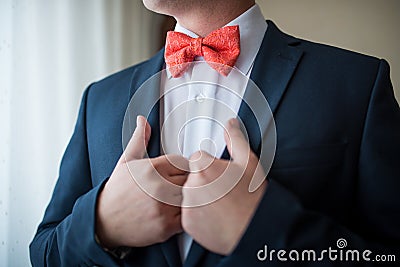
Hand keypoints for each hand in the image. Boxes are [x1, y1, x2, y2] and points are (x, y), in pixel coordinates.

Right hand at [96, 116, 188, 248]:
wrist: (104, 221)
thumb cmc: (117, 191)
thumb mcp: (126, 161)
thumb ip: (139, 139)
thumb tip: (142, 120)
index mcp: (153, 167)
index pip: (184, 161)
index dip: (183, 167)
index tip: (178, 173)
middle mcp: (160, 186)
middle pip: (190, 179)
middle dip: (187, 182)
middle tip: (178, 187)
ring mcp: (164, 206)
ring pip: (192, 198)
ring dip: (189, 199)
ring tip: (177, 199)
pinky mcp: (166, 225)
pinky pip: (188, 217)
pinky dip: (185, 215)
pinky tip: (175, 212)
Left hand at [182, 118, 266, 254]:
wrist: (254, 230)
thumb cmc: (253, 199)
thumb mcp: (249, 163)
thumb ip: (236, 140)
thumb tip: (231, 125)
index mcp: (203, 167)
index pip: (198, 159)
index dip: (211, 166)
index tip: (222, 176)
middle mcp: (191, 186)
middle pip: (192, 176)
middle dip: (205, 181)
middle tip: (224, 191)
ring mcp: (188, 205)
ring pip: (189, 195)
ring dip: (200, 197)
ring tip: (222, 205)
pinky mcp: (187, 223)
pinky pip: (189, 213)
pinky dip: (198, 214)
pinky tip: (215, 216)